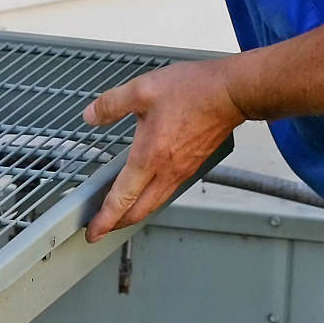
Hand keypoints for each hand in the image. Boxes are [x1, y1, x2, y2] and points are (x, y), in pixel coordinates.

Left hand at [82, 59, 244, 240]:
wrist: (232, 93)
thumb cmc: (195, 91)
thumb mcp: (142, 90)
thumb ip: (112, 104)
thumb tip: (91, 115)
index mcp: (149, 157)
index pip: (122, 199)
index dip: (105, 220)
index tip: (93, 232)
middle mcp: (167, 170)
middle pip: (139, 211)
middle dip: (118, 224)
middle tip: (103, 227)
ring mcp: (182, 170)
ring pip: (155, 203)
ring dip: (136, 212)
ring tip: (122, 211)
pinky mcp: (193, 164)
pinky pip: (168, 190)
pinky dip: (152, 198)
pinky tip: (149, 187)